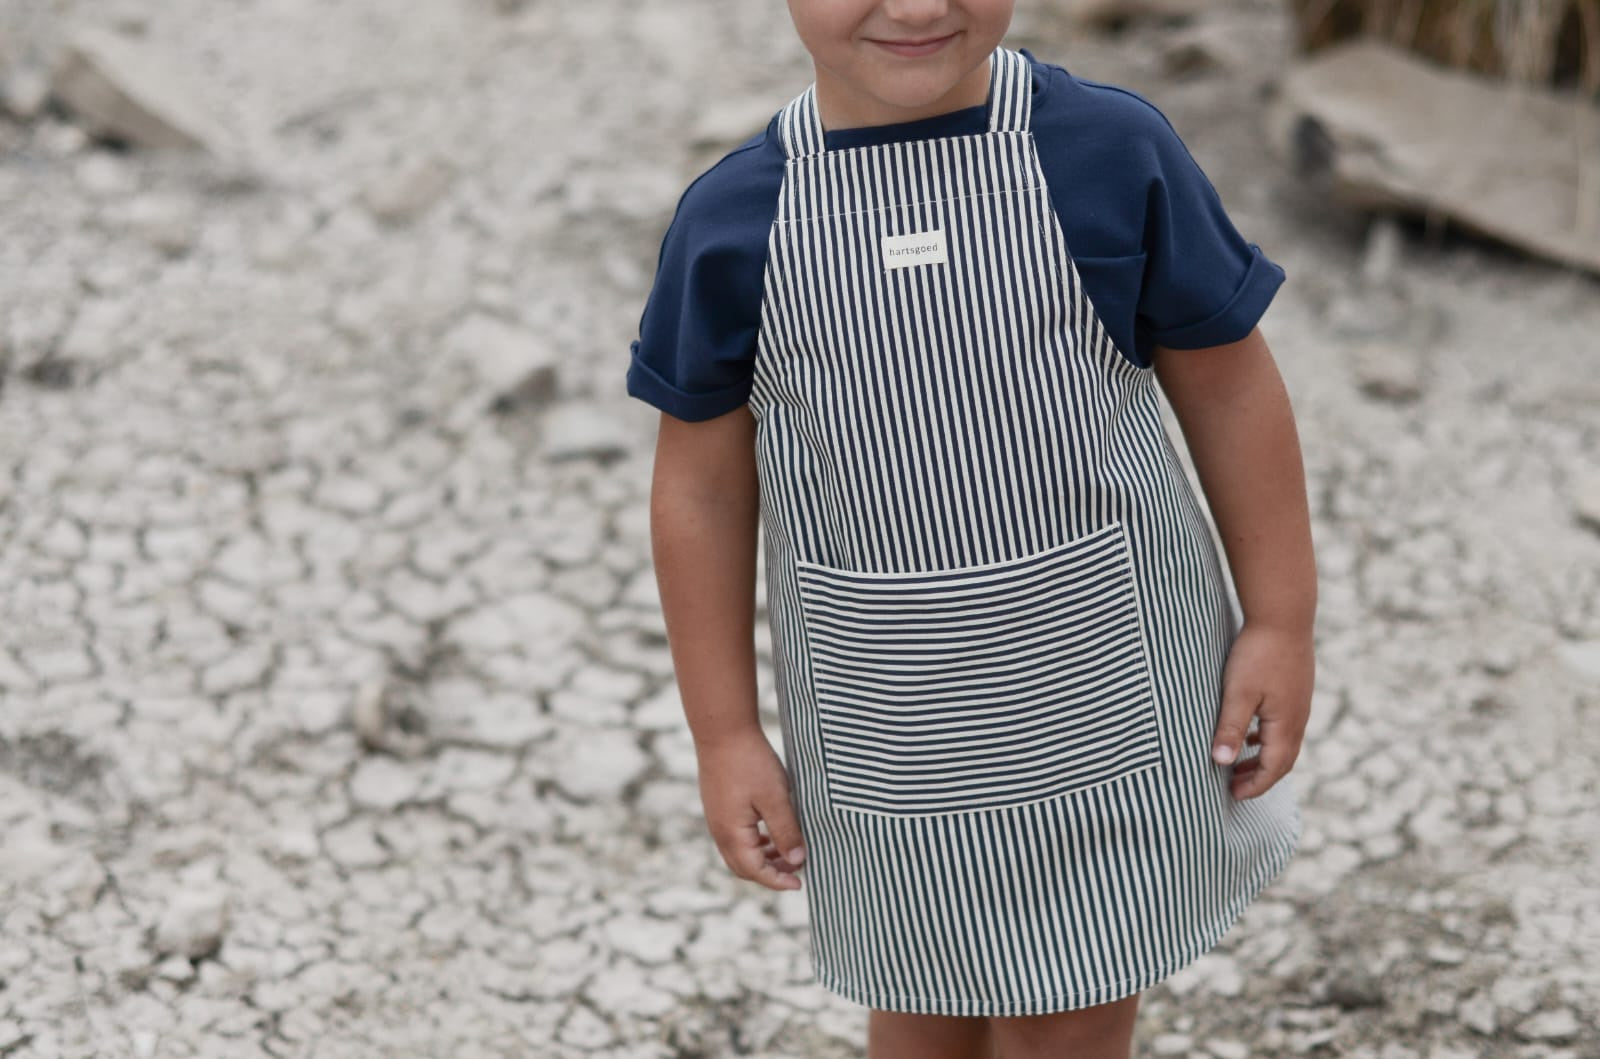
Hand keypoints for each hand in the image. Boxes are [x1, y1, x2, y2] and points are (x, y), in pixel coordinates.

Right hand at [695, 727, 807, 890]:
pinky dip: (755, 843)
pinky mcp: (719, 807)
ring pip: (740, 853)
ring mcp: (717, 819)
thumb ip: (786, 831)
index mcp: (732, 834)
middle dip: (771, 873)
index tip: (800, 883)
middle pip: (744, 867)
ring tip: (788, 851)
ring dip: (763, 858)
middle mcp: (720, 831)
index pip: (755, 871)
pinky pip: (736, 837)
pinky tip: (771, 832)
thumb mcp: (775, 798)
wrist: (722, 731)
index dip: (778, 881)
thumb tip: (797, 861)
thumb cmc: (750, 762)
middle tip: (797, 869)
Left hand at [1211, 622, 1312, 799]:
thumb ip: (1230, 728)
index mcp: (1286, 725)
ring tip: (1238, 765)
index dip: (1255, 785)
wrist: (1283, 615)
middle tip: (1234, 788)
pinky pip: (1283, 725)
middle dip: (1259, 777)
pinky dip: (1266, 738)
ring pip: (1283, 743)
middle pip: (1282, 760)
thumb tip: (1221, 763)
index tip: (1233, 796)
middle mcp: (1298, 719)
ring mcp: (1299, 704)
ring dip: (1263, 758)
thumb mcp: (1238, 693)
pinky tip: (1250, 732)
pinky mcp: (1295, 690)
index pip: (1274, 768)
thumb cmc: (1258, 654)